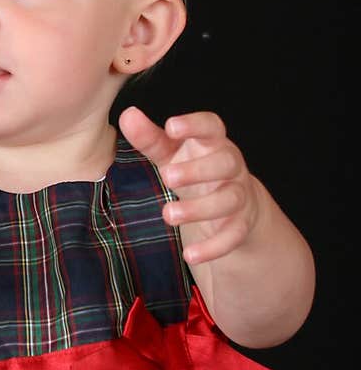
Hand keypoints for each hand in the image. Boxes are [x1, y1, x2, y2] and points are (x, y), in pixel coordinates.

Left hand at [117, 106, 260, 264]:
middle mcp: (231, 166)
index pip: (212, 126)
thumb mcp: (171, 154)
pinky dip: (213, 247)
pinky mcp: (241, 224)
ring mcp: (239, 195)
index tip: (171, 125)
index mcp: (213, 143)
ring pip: (229, 199)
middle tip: (166, 176)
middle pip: (225, 162)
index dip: (194, 124)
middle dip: (197, 170)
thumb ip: (150, 138)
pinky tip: (190, 254)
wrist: (234, 204)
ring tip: (168, 215)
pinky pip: (233, 235)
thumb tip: (128, 115)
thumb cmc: (195, 169)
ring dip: (200, 209)